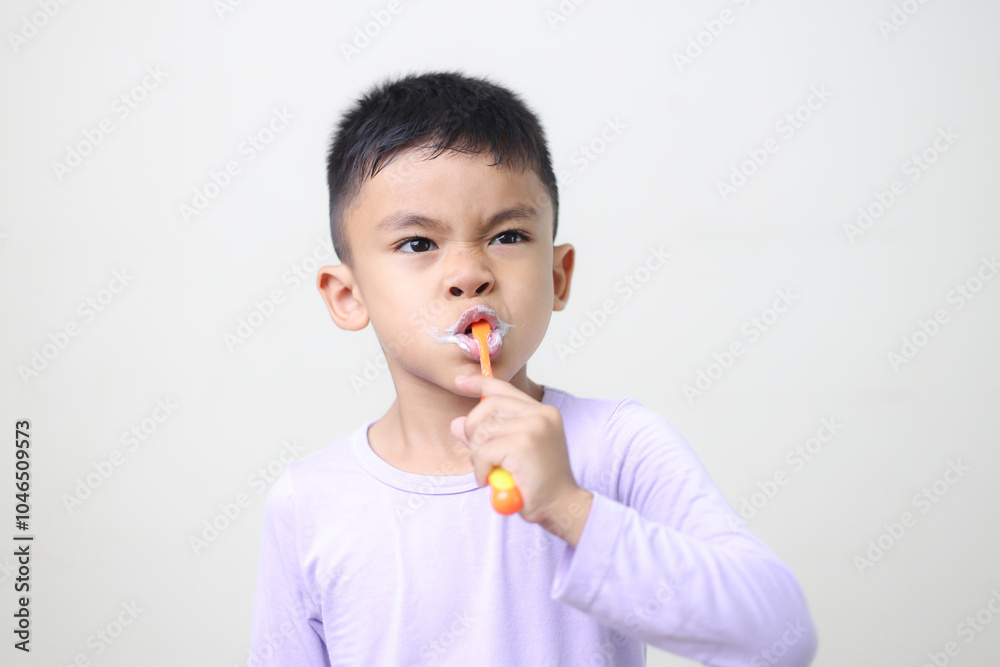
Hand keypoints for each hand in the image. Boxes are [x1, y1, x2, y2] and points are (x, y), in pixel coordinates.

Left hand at [449, 374, 592, 543]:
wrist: (561, 506)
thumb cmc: (538, 484)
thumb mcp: (510, 454)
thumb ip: (486, 436)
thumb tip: (457, 423)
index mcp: (542, 413)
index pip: (504, 389)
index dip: (479, 382)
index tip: (461, 380)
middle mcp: (540, 414)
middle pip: (487, 406)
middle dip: (474, 431)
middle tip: (480, 456)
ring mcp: (533, 427)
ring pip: (483, 431)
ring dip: (478, 456)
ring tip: (492, 471)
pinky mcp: (523, 444)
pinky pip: (483, 451)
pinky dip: (481, 469)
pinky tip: (493, 480)